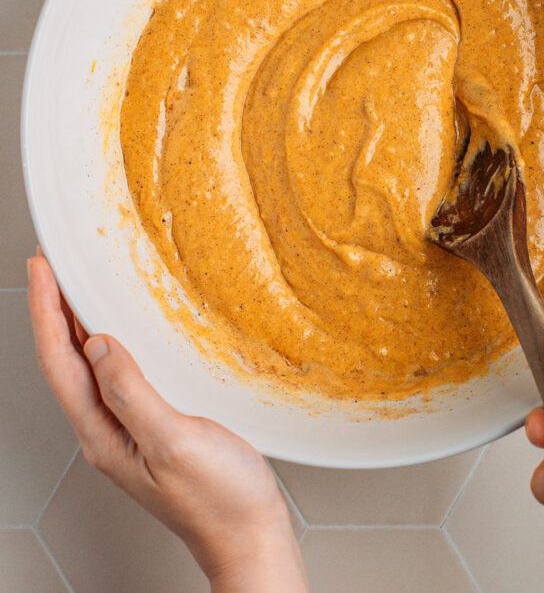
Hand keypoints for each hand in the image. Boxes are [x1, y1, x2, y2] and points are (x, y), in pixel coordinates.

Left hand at [27, 252, 308, 592]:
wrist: (248, 532)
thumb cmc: (219, 499)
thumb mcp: (175, 444)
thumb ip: (132, 395)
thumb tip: (98, 345)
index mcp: (103, 436)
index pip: (59, 364)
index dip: (47, 312)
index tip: (42, 268)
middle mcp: (107, 430)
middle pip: (65, 362)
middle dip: (53, 310)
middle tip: (52, 264)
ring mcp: (128, 428)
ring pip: (88, 366)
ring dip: (76, 323)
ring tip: (75, 285)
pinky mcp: (151, 423)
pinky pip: (118, 372)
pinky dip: (110, 340)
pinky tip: (122, 327)